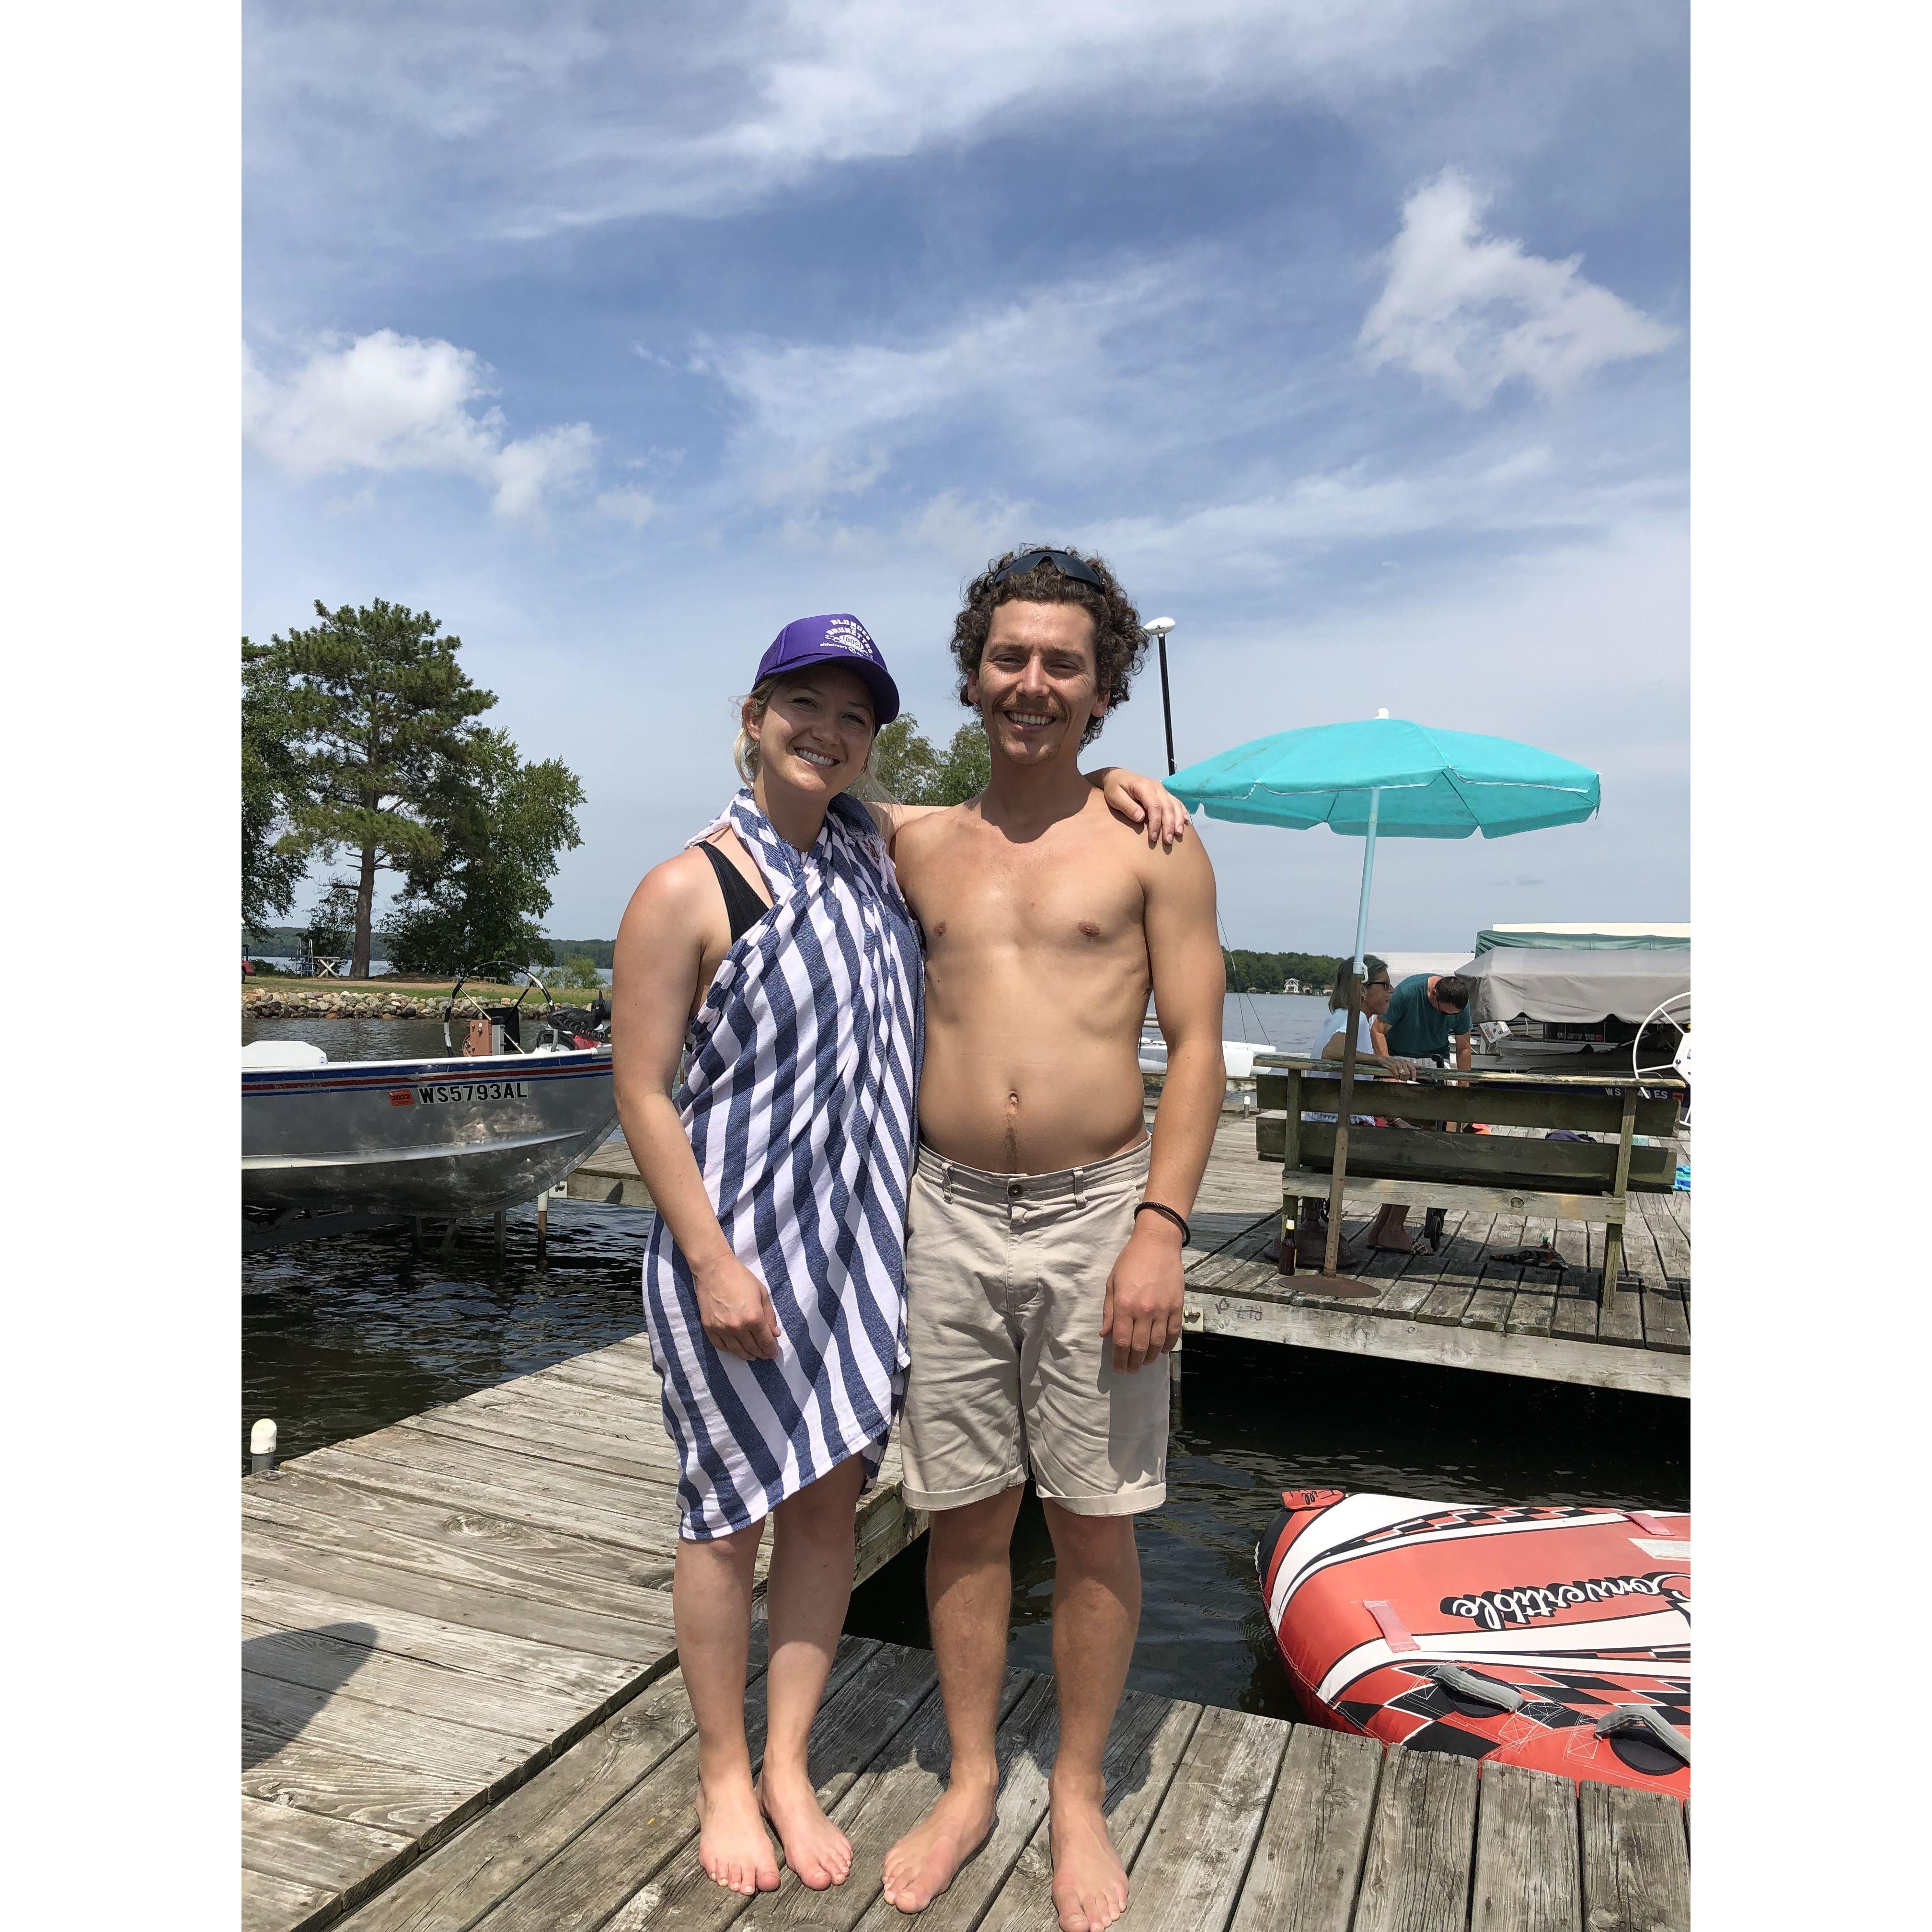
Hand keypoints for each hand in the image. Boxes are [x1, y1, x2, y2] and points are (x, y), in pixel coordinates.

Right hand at [692, 1253, 781, 1360]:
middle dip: (761, 1353)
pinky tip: (736, 1349)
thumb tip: (775, 1334)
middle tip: (765, 1356)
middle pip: (752, 1348)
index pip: (765, 1341)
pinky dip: (730, 1350)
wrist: (714, 1269)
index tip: (773, 1354)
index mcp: (754, 1317)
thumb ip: (769, 1316)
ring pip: (737, 1350)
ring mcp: (722, 1329)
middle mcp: (738, 1327)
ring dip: (747, 1356)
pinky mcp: (709, 1328)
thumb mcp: (762, 1293)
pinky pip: (720, 1346)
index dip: (770, 1350)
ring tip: (753, 1356)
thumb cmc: (741, 1278)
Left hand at [1100, 1218, 1186, 1371]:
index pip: (1121, 1341)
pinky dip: (1168, 1345)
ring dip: (1150, 1357)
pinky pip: (1174, 1332)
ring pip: (1157, 1343)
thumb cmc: (1130, 1261)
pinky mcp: (1177, 1306)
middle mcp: (1144, 1311)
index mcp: (1124, 1305)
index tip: (1118, 1368)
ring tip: (1144, 1363)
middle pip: (1139, 1347)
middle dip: (1133, 1363)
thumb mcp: (1112, 1283)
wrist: (1157, 1244)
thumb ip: (1109, 1311)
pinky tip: (1162, 1351)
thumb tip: (1105, 1334)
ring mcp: (1162, 1309)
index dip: (1119, 1359)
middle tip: (1130, 1370)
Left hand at [1101, 769, 1189, 849]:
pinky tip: (1184, 823)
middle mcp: (1156, 787)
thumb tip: (1140, 818)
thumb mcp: (1115, 797)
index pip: (1154, 806)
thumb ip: (1127, 806)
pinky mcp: (1164, 794)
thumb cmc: (1114, 788)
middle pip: (1167, 807)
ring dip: (1178, 820)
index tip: (1153, 837)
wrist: (1117, 776)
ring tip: (1178, 835)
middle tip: (1167, 841)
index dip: (1155, 822)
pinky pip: (1177, 802)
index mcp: (1144, 786)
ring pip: (1175, 805)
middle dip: (1169, 825)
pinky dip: (1182, 812)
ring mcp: (1162, 790)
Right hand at [1387, 1056, 1416, 1079]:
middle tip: (1404, 1079)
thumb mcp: (1404, 1062)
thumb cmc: (1395, 1062)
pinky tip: (1395, 1077)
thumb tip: (1420, 1066)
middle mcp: (1402, 1062)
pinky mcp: (1392, 1067)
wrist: (1385, 1060)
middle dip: (1406, 1078)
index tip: (1413, 1079)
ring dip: (1401, 1078)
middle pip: (1407, 1073)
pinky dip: (1396, 1077)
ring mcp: (1397, 1064)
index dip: (1414, 1074)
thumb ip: (1412, 1065)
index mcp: (1406, 1062)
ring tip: (1400, 1078)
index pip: (1413, 1068)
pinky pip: (1396, 1074)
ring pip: (1403, 1074)